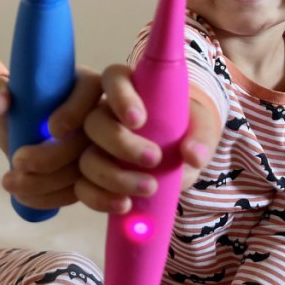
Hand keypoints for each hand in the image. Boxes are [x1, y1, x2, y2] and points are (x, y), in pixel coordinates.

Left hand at [0, 68, 102, 209]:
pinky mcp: (89, 177)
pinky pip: (79, 193)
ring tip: (10, 182)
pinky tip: (25, 198)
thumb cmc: (12, 101)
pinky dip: (52, 199)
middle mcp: (97, 114)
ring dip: (47, 183)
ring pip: (84, 172)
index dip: (75, 110)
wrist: (13, 128)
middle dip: (53, 157)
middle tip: (17, 160)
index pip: (91, 88)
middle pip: (89, 139)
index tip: (52, 128)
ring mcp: (97, 149)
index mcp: (81, 83)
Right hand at [75, 64, 219, 213]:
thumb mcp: (200, 126)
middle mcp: (104, 114)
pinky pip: (83, 187)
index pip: (113, 79)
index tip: (139, 120)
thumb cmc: (185, 131)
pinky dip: (100, 198)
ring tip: (149, 188)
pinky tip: (124, 205)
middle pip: (94, 121)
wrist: (177, 161)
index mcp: (129, 90)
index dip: (120, 97)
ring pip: (87, 157)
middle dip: (120, 143)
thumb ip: (201, 135)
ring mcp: (91, 146)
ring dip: (114, 176)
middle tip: (153, 159)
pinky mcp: (88, 175)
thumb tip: (192, 156)